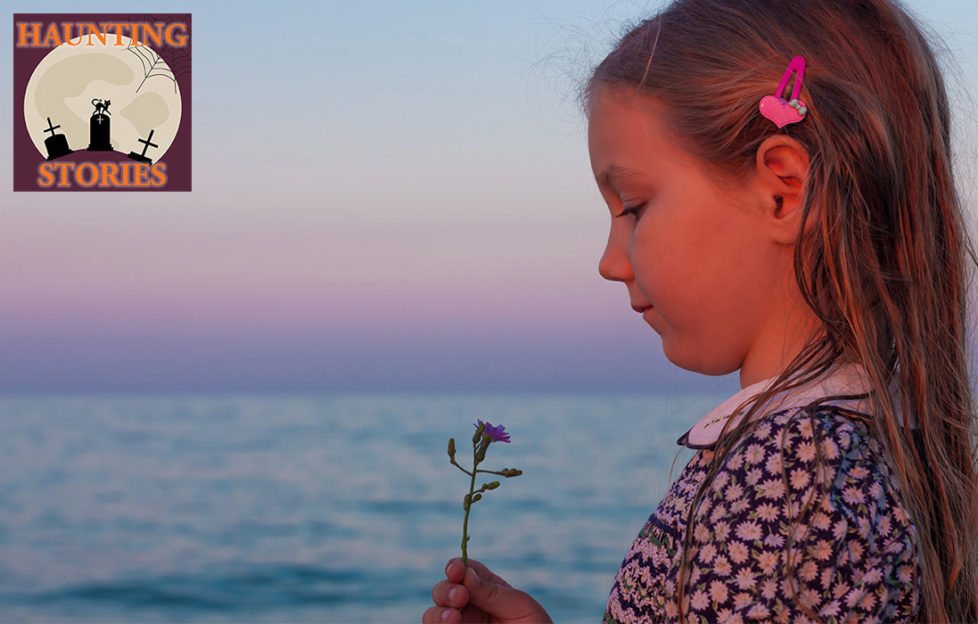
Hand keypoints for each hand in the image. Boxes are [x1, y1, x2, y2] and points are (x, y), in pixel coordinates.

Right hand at [423, 557, 552, 623]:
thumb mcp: (522, 607)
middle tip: (460, 596)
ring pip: (433, 615)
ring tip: (453, 617)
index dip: (456, 566)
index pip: (465, 570)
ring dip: (437, 613)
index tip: (456, 569)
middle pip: (444, 590)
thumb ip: (494, 592)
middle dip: (446, 590)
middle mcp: (469, 607)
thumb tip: (467, 574)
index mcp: (487, 590)